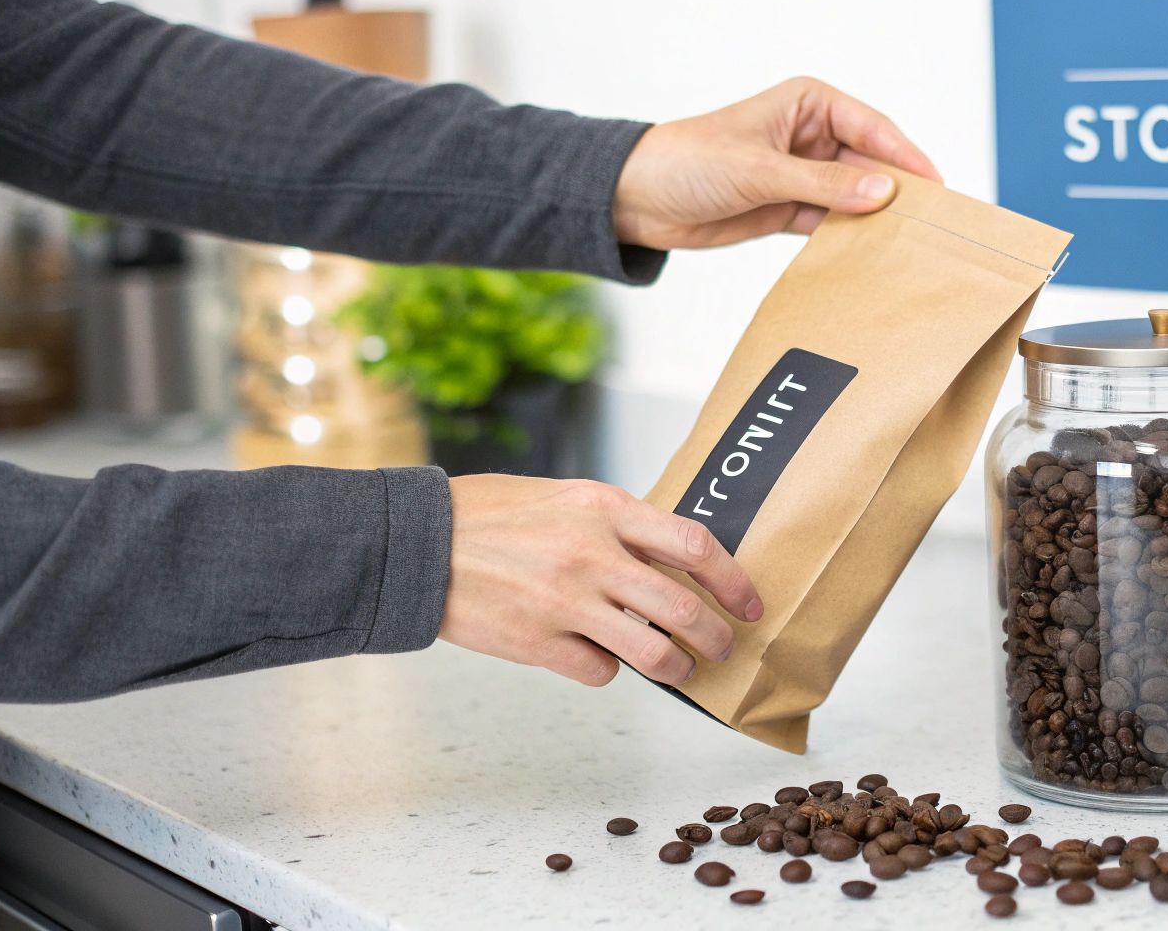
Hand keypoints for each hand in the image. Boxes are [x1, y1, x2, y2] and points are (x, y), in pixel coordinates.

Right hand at [438, 475, 761, 686]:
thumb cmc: (492, 514)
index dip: (733, 580)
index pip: (694, 546)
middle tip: (724, 648)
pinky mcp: (538, 642)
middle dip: (717, 638)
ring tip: (681, 669)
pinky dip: (608, 670)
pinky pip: (601, 671)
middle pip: (685, 610)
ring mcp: (566, 602)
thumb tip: (673, 560)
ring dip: (678, 669)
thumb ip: (619, 524)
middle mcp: (593, 554)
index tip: (750, 603)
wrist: (417, 542)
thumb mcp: (565, 496)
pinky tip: (597, 658)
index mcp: (605, 509)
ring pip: (654, 654)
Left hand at [613, 76, 942, 247]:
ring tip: (912, 247)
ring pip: (854, 197)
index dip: (906, 157)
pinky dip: (849, 238)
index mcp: (809, 104)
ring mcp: (802, 175)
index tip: (937, 188)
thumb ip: (823, 185)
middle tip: (935, 226)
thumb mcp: (760, 170)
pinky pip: (831, 223)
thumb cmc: (691, 161)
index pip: (872, 128)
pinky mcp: (788, 209)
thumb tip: (883, 193)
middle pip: (870, 165)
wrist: (638, 197)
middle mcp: (812, 136)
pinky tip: (873, 256)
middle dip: (897, 193)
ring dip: (875, 220)